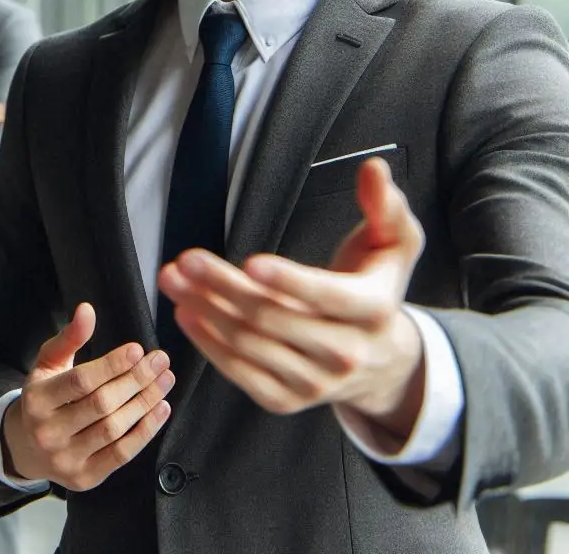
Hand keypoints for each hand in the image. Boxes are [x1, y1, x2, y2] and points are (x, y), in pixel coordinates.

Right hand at [1, 303, 173, 489]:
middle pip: (101, 404)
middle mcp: (48, 432)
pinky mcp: (84, 478)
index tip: (138, 350)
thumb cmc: (44, 396)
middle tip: (160, 361)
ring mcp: (66, 459)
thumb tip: (87, 310)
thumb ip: (69, 337)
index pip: (80, 381)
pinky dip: (145, 431)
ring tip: (165, 380)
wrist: (26, 447)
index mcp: (36, 400)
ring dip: (145, 403)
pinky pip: (121, 454)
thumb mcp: (48, 363)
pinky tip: (161, 408)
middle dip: (136, 380)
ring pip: (114, 429)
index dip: (112, 365)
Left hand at [158, 157, 425, 441]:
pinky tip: (186, 314)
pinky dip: (209, 345)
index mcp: (373, 310)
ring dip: (205, 310)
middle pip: (274, 319)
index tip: (250, 262)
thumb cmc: (377, 286)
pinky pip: (241, 374)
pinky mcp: (286, 399)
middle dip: (224, 287)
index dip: (288, 281)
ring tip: (173, 279)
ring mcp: (315, 383)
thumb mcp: (395, 243)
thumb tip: (374, 169)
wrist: (383, 360)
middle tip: (187, 260)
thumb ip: (385, 205)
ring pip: (250, 346)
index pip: (326, 297)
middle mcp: (345, 353)